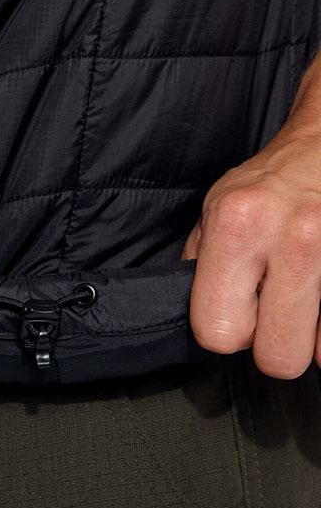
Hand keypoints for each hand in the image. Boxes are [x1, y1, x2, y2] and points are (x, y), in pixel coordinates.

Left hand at [182, 128, 320, 378]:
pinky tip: (314, 291)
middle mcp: (295, 238)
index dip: (223, 331)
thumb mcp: (210, 216)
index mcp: (238, 229)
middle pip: (278, 357)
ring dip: (304, 334)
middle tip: (268, 311)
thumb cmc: (261, 186)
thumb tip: (202, 321)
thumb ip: (198, 270)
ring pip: (320, 354)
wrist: (319, 150)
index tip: (232, 312)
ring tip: (294, 294)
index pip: (218, 332)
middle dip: (269, 344)